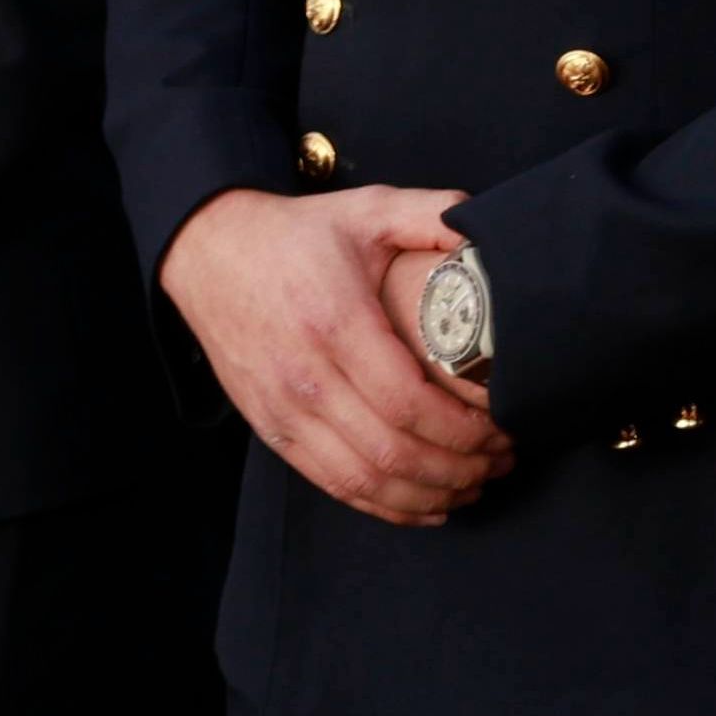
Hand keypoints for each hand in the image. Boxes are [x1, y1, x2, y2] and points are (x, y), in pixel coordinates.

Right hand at [157, 186, 510, 525]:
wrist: (211, 254)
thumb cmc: (299, 235)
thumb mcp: (368, 208)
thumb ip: (431, 214)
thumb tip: (485, 227)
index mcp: (336, 325)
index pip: (407, 402)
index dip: (463, 430)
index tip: (504, 428)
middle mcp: (306, 377)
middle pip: (391, 452)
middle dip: (458, 469)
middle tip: (502, 463)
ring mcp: (283, 410)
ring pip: (362, 480)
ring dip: (427, 495)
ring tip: (475, 488)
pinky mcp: (271, 430)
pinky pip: (331, 485)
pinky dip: (384, 505)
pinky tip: (427, 507)